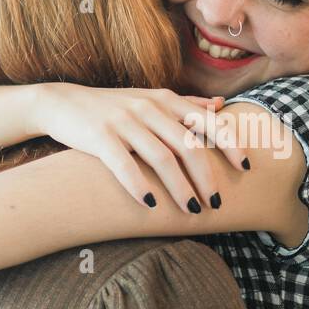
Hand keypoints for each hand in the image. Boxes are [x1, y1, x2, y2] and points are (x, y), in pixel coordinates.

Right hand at [36, 83, 247, 212]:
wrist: (62, 103)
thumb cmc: (112, 107)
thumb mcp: (150, 99)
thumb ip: (185, 104)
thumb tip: (219, 106)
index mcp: (165, 99)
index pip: (208, 121)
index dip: (230, 144)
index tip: (246, 167)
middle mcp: (149, 107)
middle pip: (188, 145)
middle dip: (206, 176)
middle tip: (215, 203)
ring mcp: (124, 121)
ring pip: (162, 158)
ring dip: (179, 188)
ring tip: (191, 210)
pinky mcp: (100, 136)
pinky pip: (125, 164)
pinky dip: (139, 186)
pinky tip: (149, 205)